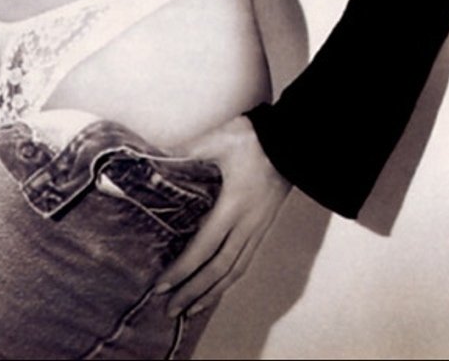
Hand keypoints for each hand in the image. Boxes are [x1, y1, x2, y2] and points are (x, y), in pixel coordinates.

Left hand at [155, 115, 290, 318]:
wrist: (292, 140)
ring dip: (212, 292)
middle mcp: (247, 224)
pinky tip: (218, 286)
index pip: (204, 247)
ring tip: (191, 309)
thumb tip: (156, 158)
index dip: (182, 269)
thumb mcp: (219, 139)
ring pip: (235, 270)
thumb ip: (188, 150)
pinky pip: (245, 261)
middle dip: (193, 292)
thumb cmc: (255, 139)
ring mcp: (258, 228)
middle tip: (169, 310)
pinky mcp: (264, 226)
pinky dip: (229, 280)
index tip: (161, 285)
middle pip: (219, 269)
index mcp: (233, 206)